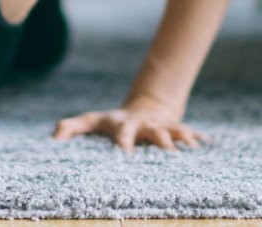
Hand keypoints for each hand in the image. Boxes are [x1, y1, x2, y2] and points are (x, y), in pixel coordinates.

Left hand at [51, 104, 209, 153]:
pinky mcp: (176, 130)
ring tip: (191, 148)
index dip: (123, 141)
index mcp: (125, 125)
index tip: (124, 153)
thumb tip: (53, 139)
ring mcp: (163, 127)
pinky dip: (198, 138)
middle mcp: (146, 125)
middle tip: (167, 149)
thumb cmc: (113, 122)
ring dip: (182, 137)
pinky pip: (190, 133)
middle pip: (153, 131)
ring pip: (174, 131)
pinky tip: (208, 145)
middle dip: (160, 138)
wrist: (146, 108)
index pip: (123, 132)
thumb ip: (71, 127)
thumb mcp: (91, 122)